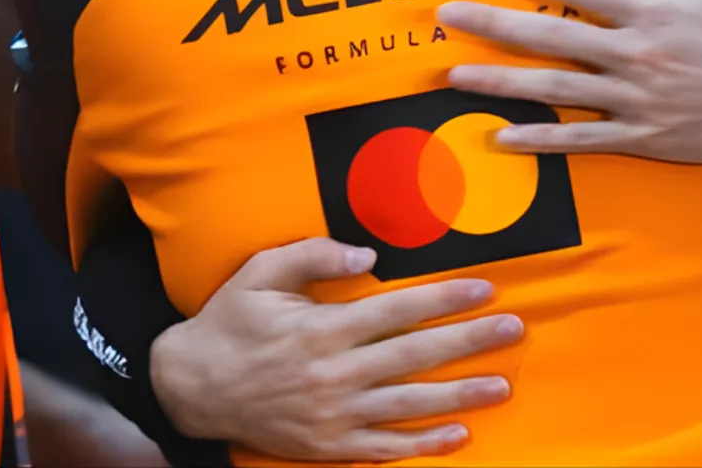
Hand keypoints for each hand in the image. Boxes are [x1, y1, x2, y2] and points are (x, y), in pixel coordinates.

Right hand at [150, 238, 521, 461]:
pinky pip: (382, 448)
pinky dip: (421, 445)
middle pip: (414, 357)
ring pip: (408, 405)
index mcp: (322, 327)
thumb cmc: (230, 321)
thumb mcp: (261, 273)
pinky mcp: (326, 446)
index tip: (484, 289)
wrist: (187, 389)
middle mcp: (333, 374)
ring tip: (502, 385)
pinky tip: (457, 436)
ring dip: (459, 395)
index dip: (444, 299)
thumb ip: (314, 254)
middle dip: (469, 342)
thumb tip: (367, 253)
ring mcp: (331, 416)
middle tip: (514, 329)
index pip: (398, 310)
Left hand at [439, 0, 701, 166]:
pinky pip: (583, 141)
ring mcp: (636, 103)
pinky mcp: (645, 140)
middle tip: (445, 16)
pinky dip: (540, 141)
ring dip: (500, 82)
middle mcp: (635, 56)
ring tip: (454, 74)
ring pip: (555, 90)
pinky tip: (503, 138)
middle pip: (550, 38)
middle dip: (492, 24)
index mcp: (652, 11)